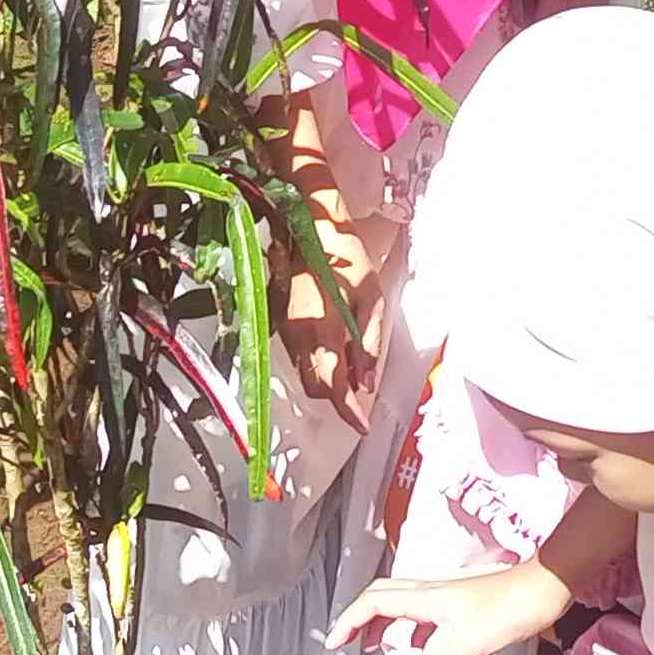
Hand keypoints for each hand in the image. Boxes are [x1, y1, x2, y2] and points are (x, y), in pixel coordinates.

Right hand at [278, 214, 386, 428]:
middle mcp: (302, 336)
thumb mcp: (372, 299)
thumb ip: (369, 343)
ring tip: (350, 367)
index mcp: (326, 330)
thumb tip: (367, 380)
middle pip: (316, 388)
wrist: (311, 229)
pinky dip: (315, 363)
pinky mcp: (282, 322)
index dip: (348, 411)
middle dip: (337, 397)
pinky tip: (333, 348)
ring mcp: (288, 330)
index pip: (334, 387)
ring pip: (304, 375)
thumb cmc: (346, 258)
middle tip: (360, 391)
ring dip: (326, 381)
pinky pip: (297, 357)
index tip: (362, 424)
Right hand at [331, 560, 574, 654]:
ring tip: (376, 648)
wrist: (547, 587)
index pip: (372, 603)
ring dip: (383, 624)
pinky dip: (411, 630)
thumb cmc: (511, 607)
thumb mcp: (468, 645)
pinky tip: (421, 649)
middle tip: (346, 644)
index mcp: (425, 598)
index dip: (348, 622)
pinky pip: (423, 614)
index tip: (333, 645)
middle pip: (380, 598)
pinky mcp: (462, 604)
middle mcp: (431, 592)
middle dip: (358, 620)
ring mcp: (447, 597)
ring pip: (401, 605)